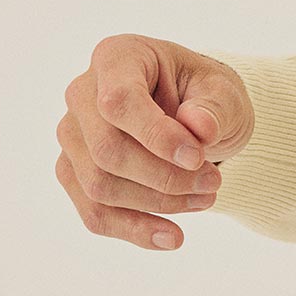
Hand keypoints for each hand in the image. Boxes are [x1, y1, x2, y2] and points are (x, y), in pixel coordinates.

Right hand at [57, 33, 254, 250]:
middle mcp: (81, 95)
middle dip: (164, 177)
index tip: (198, 157)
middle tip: (213, 184)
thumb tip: (199, 129)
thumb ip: (215, 106)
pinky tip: (172, 238)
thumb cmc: (203, 96)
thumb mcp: (224, 90)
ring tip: (205, 200)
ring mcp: (72, 137)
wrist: (193, 117)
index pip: (119, 101)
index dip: (156, 136)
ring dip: (157, 204)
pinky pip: (94, 213)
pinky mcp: (75, 174)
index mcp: (116, 58)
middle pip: (106, 150)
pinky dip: (134, 230)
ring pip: (99, 186)